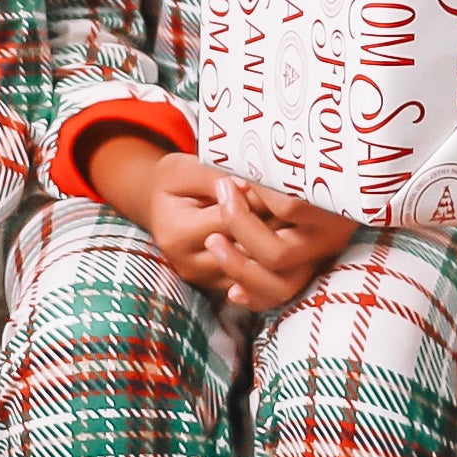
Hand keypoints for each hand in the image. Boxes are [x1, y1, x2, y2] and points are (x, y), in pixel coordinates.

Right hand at [82, 133, 353, 310]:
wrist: (155, 207)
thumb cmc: (173, 182)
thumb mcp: (186, 168)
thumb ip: (217, 176)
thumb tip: (253, 182)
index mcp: (177, 233)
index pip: (229, 222)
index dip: (257, 202)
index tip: (277, 183)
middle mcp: (189, 264)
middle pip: (247, 251)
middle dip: (275, 226)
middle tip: (301, 204)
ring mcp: (204, 281)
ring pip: (256, 273)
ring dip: (278, 247)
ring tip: (297, 221)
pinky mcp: (218, 287)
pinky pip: (256, 283)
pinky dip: (273, 262)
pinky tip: (286, 238)